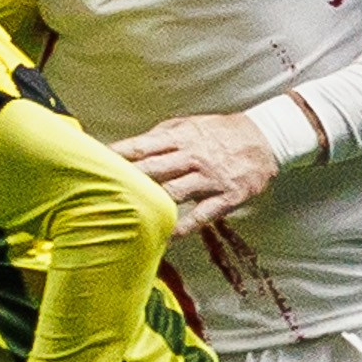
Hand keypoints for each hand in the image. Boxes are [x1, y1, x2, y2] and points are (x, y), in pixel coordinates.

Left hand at [116, 111, 278, 235]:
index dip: (117, 155)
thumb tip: (134, 146)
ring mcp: (209, 178)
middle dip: (128, 180)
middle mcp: (192, 157)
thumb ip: (163, 136)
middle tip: (102, 192)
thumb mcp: (191, 125)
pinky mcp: (226, 196)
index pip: (142, 147)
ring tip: (129, 216)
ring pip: (175, 191)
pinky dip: (185, 225)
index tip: (95, 164)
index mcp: (180, 138)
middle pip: (153, 169)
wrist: (266, 138)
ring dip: (152, 203)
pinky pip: (203, 213)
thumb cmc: (222, 132)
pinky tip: (168, 236)